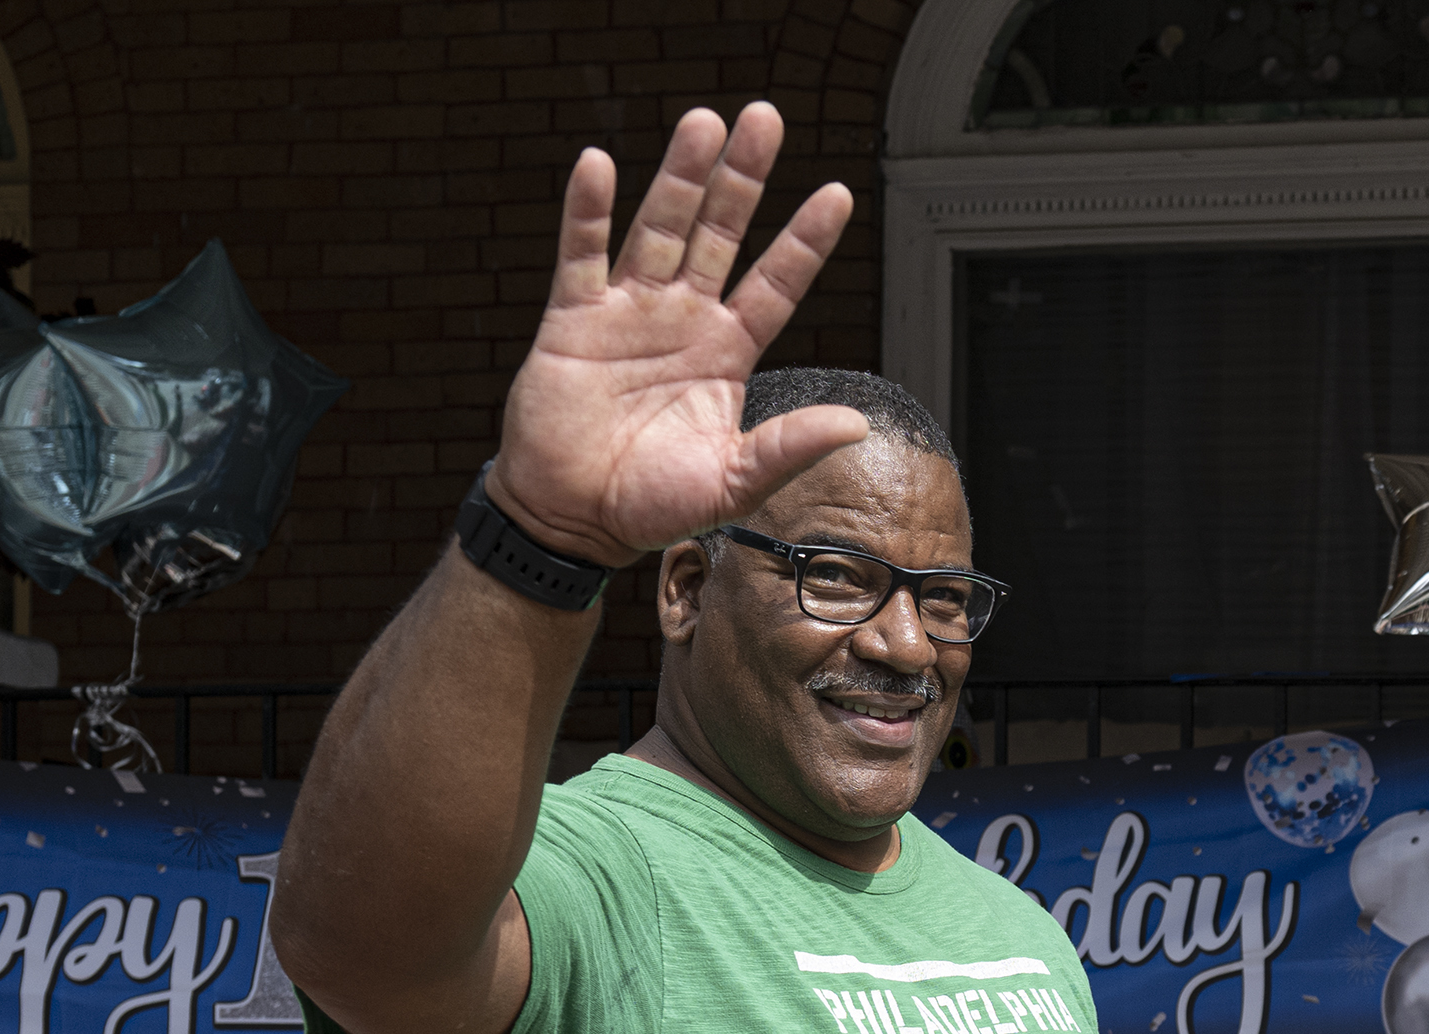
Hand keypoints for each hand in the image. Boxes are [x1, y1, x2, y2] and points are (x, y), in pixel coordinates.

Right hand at [491, 105, 869, 568]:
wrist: (573, 519)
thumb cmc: (652, 505)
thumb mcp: (735, 482)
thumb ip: (789, 447)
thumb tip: (855, 424)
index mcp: (727, 354)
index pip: (776, 284)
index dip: (804, 240)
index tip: (836, 194)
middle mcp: (683, 321)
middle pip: (719, 233)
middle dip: (742, 178)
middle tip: (764, 118)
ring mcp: (629, 313)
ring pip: (660, 228)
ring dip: (680, 177)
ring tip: (704, 123)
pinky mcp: (573, 318)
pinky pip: (582, 255)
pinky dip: (588, 211)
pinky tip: (598, 166)